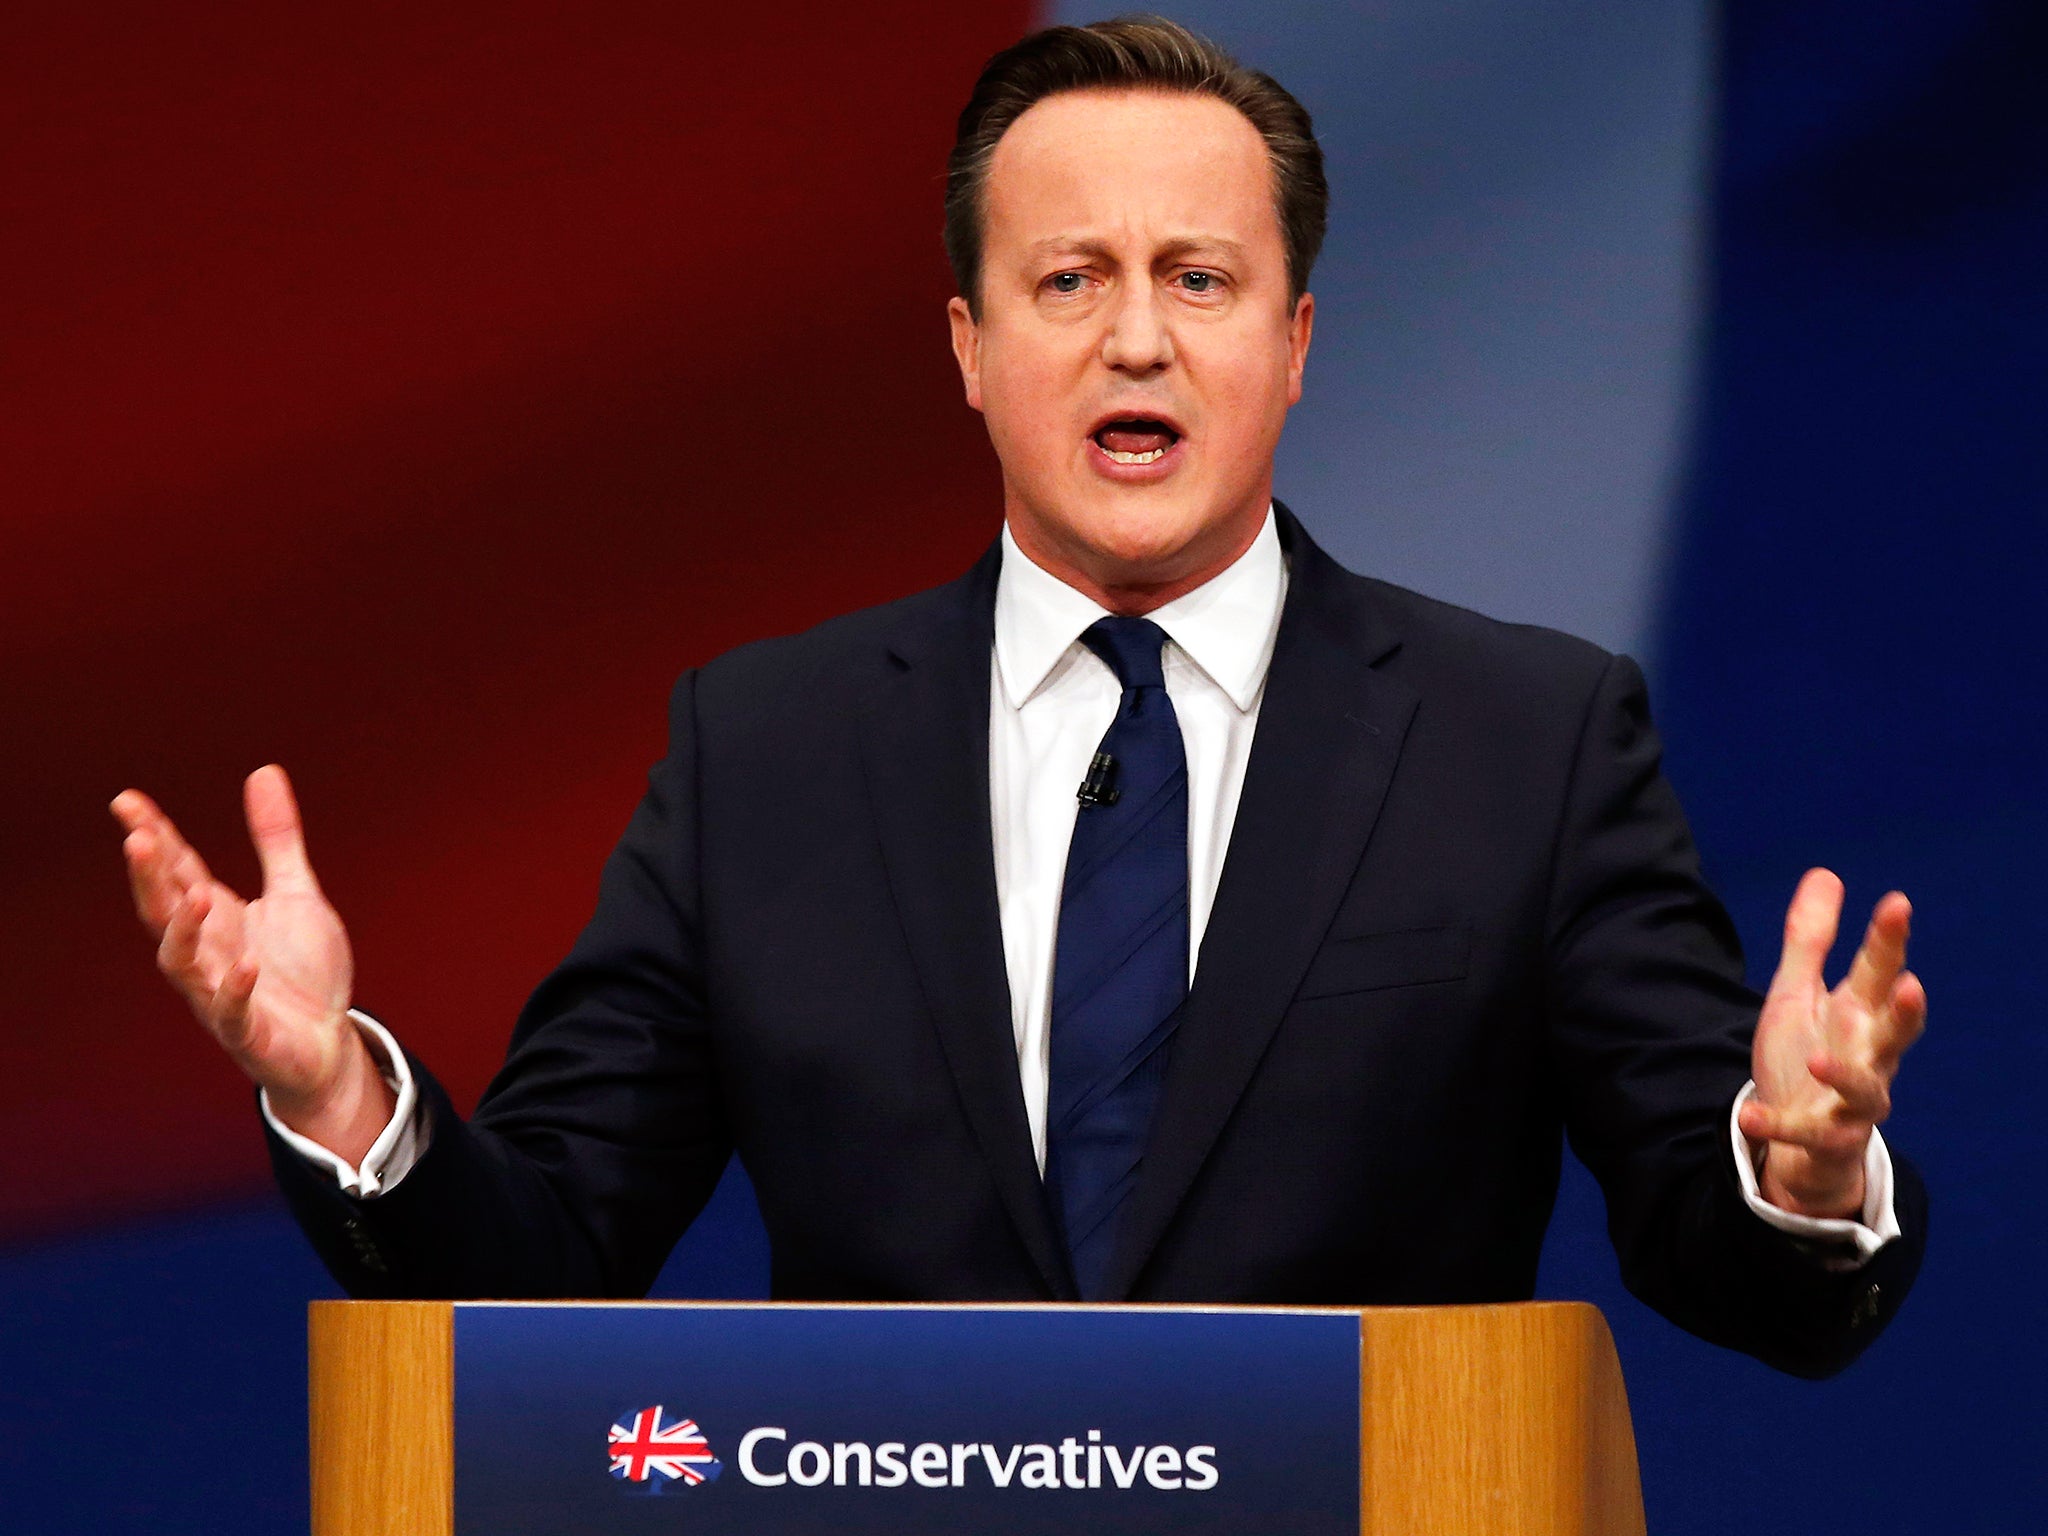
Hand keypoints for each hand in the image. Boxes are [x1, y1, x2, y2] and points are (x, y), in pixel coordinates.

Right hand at [111, 765, 393, 1161]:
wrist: (327, 1042)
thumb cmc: (302, 970)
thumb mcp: (296, 892)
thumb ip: (276, 837)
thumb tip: (263, 770)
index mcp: (215, 915)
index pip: (175, 869)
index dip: (152, 835)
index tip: (126, 800)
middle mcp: (207, 950)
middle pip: (163, 909)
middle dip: (149, 877)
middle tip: (138, 838)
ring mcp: (221, 991)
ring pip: (181, 962)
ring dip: (182, 930)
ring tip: (194, 894)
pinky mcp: (247, 1029)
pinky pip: (232, 1010)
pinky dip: (235, 987)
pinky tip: (247, 964)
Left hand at [1741, 868, 1925, 1218]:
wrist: (1798, 1138)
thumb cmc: (1806, 1055)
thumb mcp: (1798, 992)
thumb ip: (1810, 940)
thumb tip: (1825, 873)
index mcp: (1860, 1015)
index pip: (1880, 971)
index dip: (1890, 940)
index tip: (1897, 902)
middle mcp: (1869, 1057)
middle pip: (1897, 1033)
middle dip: (1905, 1012)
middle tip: (1910, 985)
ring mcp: (1853, 1102)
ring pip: (1867, 1091)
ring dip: (1846, 1076)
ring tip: (1818, 1060)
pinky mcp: (1827, 1137)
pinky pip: (1807, 1133)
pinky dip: (1780, 1125)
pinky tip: (1749, 1114)